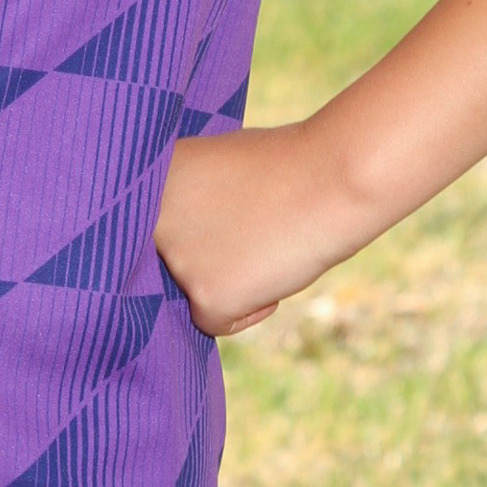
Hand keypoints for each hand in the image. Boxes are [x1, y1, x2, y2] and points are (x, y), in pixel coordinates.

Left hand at [153, 122, 372, 339]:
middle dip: (208, 257)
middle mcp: (152, 221)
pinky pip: (217, 322)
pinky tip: (273, 270)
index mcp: (151, 181)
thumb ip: (190, 199)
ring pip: (196, 292)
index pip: (155, 229)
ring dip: (231, 278)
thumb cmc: (287, 164)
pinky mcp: (206, 295)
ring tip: (266, 241)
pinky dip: (249, 310)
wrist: (335, 177)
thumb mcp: (220, 165)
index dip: (192, 229)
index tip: (223, 221)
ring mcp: (178, 259)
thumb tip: (184, 237)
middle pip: (173, 263)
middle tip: (249, 233)